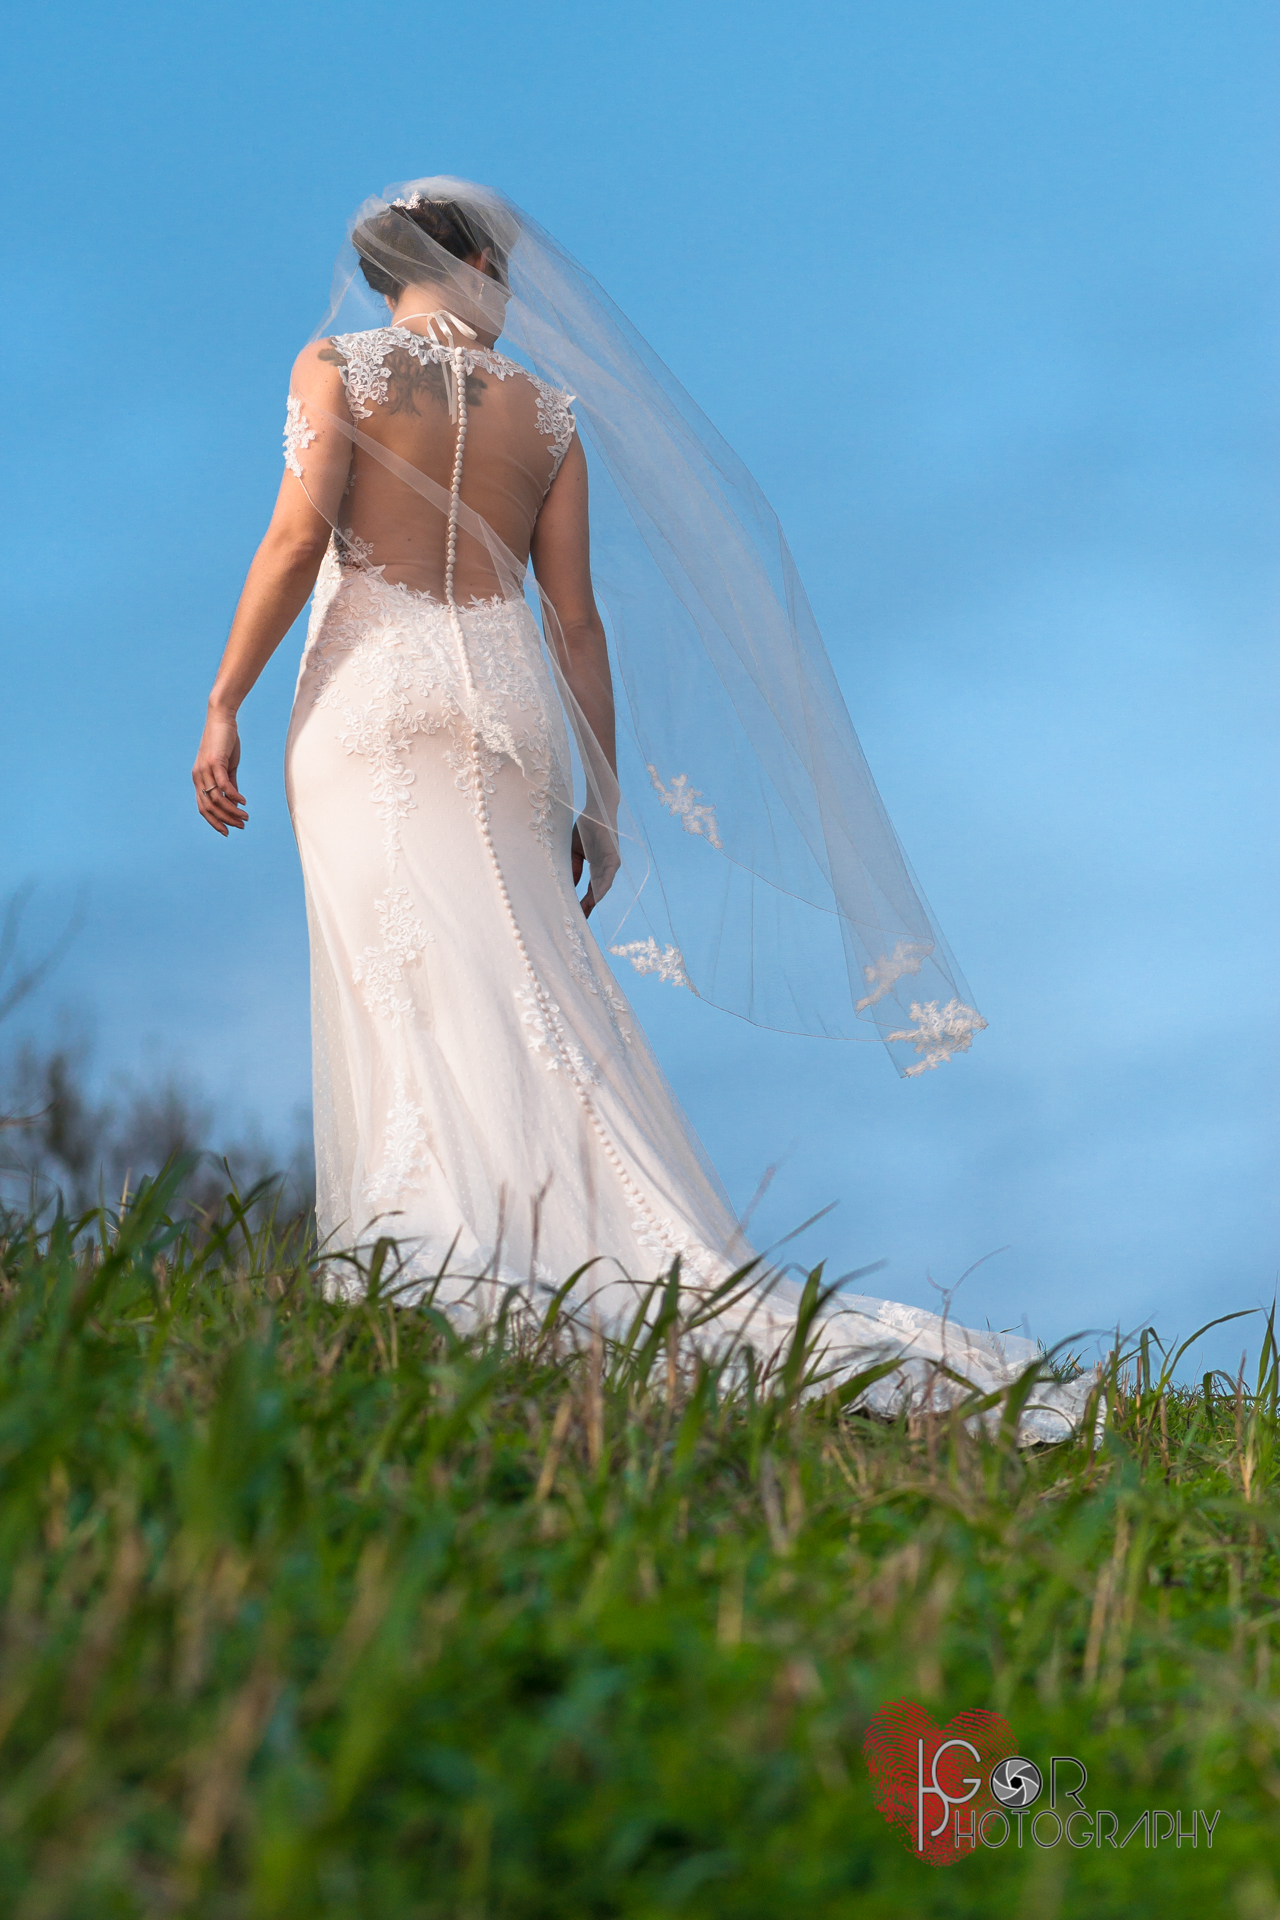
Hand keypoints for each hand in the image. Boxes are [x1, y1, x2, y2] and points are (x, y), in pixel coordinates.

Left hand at [193, 711, 247, 835]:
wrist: (222, 719)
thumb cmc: (224, 741)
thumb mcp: (227, 766)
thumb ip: (229, 783)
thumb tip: (235, 799)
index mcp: (199, 779)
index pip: (203, 807)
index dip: (214, 821)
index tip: (228, 831)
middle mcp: (198, 777)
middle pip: (209, 807)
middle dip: (225, 820)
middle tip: (240, 826)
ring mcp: (205, 770)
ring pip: (217, 799)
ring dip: (232, 811)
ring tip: (245, 817)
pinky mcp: (215, 763)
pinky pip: (224, 786)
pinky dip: (234, 796)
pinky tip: (244, 802)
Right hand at [571, 815, 619, 917]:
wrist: (596, 811)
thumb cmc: (586, 829)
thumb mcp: (575, 851)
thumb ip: (574, 867)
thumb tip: (571, 885)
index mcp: (595, 868)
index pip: (590, 889)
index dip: (584, 902)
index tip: (576, 914)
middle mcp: (604, 869)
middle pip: (597, 892)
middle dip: (589, 905)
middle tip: (580, 919)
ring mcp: (609, 864)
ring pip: (603, 886)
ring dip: (595, 899)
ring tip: (586, 911)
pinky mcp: (614, 858)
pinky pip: (608, 875)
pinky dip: (602, 886)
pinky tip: (596, 897)